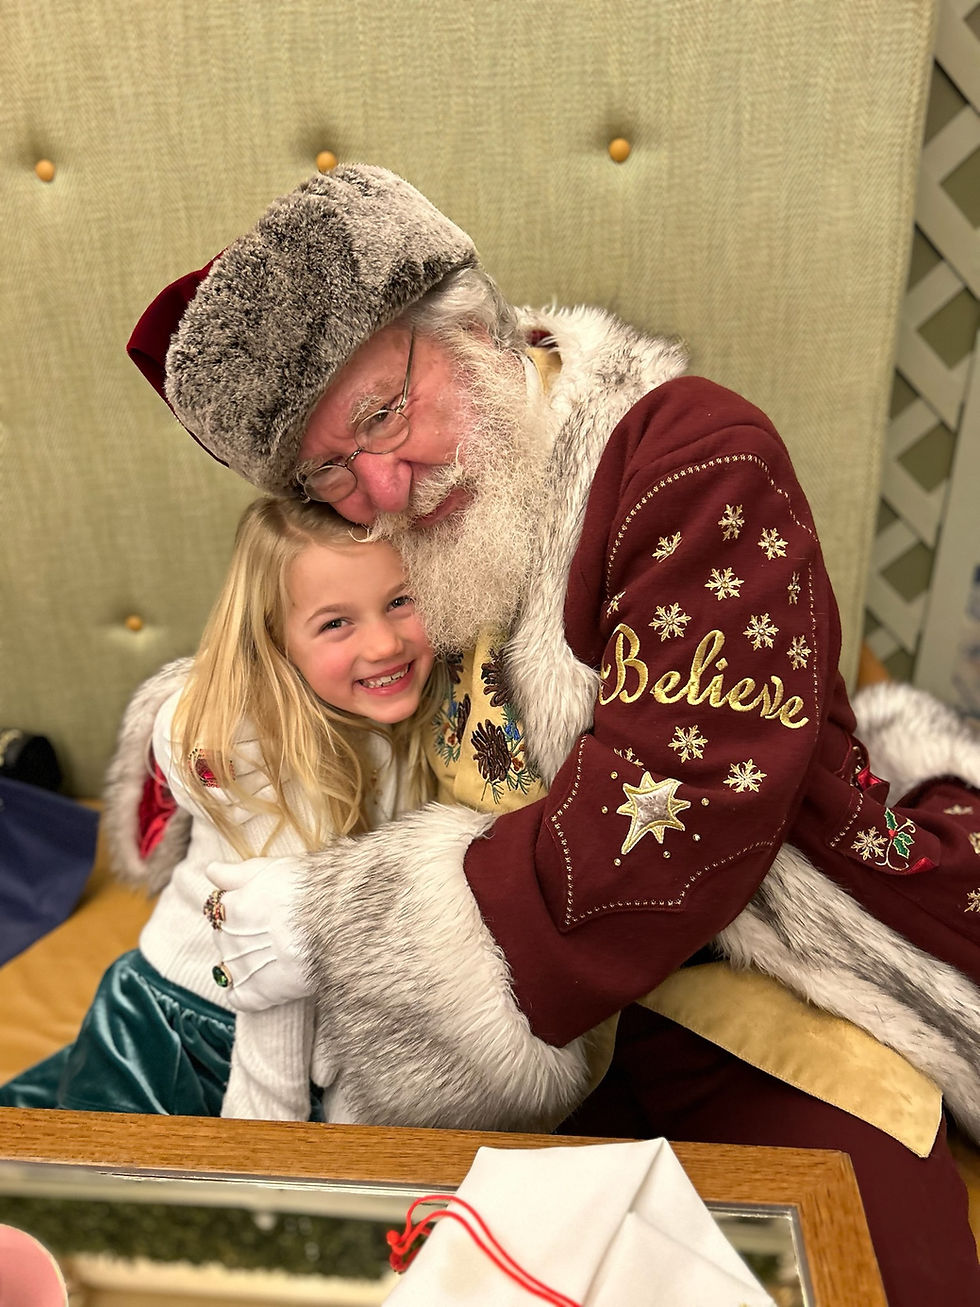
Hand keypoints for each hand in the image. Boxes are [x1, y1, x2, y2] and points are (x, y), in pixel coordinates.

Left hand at [205, 857, 310, 1010]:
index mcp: (229, 908)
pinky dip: (248, 994)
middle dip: (242, 938)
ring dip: (246, 965)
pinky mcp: (256, 994)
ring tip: (274, 959)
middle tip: (274, 934)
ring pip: (229, 969)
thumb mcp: (269, 868)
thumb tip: (210, 870)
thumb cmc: (307, 888)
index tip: (261, 913)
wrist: (334, 920)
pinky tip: (267, 985)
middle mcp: (227, 938)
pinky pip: (239, 999)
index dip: (240, 913)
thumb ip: (235, 873)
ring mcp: (239, 968)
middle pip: (225, 940)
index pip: (220, 913)